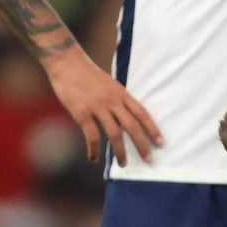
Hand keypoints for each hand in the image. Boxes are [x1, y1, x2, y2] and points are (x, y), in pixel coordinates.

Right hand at [43, 47, 161, 165]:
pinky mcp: (82, 113)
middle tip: (148, 160)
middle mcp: (113, 101)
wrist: (66, 62)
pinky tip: (94, 158)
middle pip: (132, 126)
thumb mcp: (108, 84)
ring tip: (123, 164)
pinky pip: (92, 136)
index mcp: (121, 93)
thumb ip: (116, 99)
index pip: (142, 113)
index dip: (152, 128)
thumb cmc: (86, 73)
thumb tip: (123, 117)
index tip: (160, 142)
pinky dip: (94, 150)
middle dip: (142, 145)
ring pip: (115, 134)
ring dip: (120, 152)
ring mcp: (98, 107)